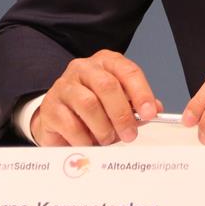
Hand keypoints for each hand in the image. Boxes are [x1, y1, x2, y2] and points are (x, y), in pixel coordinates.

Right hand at [31, 49, 159, 146]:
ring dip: (103, 128)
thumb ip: (136, 104)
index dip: (141, 93)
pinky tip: (88, 143)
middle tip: (130, 134)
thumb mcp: (118, 102)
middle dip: (122, 114)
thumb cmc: (93, 107)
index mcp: (105, 62)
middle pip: (107, 86)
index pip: (128, 71)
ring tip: (107, 139)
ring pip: (89, 104)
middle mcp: (84, 68)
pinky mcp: (50, 106)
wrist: (58, 116)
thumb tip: (155, 109)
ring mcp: (64, 85)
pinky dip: (84, 138)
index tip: (149, 113)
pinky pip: (70, 124)